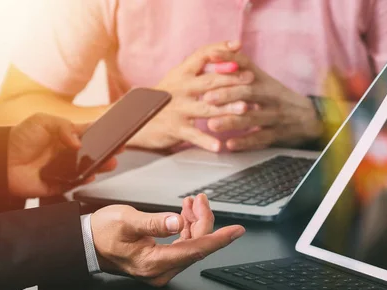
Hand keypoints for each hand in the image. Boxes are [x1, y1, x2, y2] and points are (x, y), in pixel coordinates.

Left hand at [7, 113, 117, 197]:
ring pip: (89, 168)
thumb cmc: (20, 138)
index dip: (105, 133)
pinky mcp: (60, 184)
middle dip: (108, 151)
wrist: (1, 161)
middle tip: (119, 149)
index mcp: (67, 136)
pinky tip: (91, 174)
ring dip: (101, 166)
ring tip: (110, 162)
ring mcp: (66, 169)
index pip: (91, 134)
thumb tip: (78, 142)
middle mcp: (69, 153)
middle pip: (94, 153)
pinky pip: (76, 183)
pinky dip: (85, 180)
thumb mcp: (42, 121)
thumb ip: (63, 126)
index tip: (119, 132)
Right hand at [91, 194, 244, 286]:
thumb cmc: (102, 232)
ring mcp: (161, 268)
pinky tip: (183, 214)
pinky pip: (182, 246)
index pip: (195, 250)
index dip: (218, 239)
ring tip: (190, 203)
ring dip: (194, 223)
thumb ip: (154, 223)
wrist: (87, 243)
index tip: (237, 231)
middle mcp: (160, 270)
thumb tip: (176, 222)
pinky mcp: (160, 262)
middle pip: (196, 246)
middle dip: (202, 221)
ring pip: (191, 245)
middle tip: (199, 199)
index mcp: (153, 262)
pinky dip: (186, 229)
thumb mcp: (126, 221)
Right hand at [127, 41, 253, 151]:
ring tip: (244, 109)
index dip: (220, 49)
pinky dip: (206, 141)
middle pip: (209, 81)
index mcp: (182, 73)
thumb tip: (228, 58)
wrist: (136, 119)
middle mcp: (180, 88)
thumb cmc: (164, 99)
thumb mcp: (178, 78)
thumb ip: (199, 69)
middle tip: (250, 79)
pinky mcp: (174, 128)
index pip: (202, 55)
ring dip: (226, 108)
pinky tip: (219, 146)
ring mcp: (177, 109)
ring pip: (205, 108)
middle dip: (231, 79)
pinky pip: (193, 135)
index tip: (237, 46)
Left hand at [203, 53, 323, 150]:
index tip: (210, 56)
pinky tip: (230, 145)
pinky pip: (260, 138)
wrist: (309, 118)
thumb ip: (240, 68)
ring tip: (212, 124)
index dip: (229, 59)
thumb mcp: (263, 80)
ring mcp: (275, 116)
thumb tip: (212, 53)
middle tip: (207, 98)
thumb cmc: (276, 97)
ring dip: (231, 121)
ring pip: (252, 118)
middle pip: (249, 92)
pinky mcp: (277, 134)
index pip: (246, 65)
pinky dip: (245, 142)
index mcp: (264, 80)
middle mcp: (271, 96)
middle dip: (227, 94)